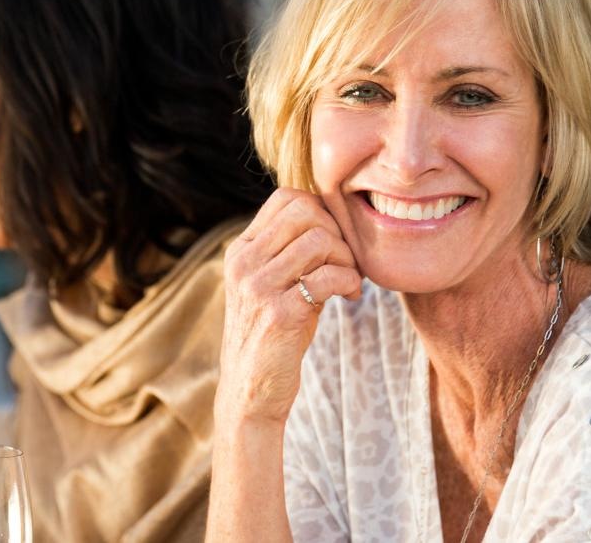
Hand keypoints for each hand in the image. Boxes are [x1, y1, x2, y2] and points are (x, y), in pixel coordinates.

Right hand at [215, 188, 362, 427]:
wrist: (250, 393)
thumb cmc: (271, 337)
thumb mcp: (269, 287)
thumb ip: (289, 253)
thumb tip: (332, 220)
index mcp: (241, 251)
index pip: (286, 198)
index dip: (321, 211)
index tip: (334, 242)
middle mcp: (244, 263)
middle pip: (305, 212)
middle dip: (338, 232)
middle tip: (346, 261)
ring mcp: (258, 288)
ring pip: (320, 240)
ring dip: (347, 259)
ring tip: (349, 281)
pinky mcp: (280, 314)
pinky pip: (329, 277)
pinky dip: (349, 282)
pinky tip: (349, 297)